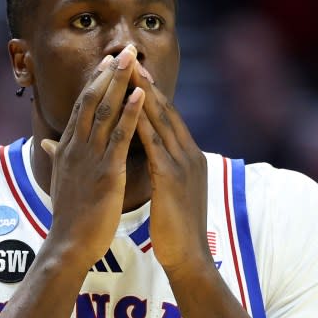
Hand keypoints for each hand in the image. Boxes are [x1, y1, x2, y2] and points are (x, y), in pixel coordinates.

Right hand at [40, 44, 145, 269]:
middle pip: (92, 100)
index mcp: (68, 149)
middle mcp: (77, 147)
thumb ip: (55, 157)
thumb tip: (46, 143)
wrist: (69, 244)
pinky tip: (140, 95)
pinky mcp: (107, 171)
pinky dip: (130, 113)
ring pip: (105, 111)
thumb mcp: (60, 180)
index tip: (107, 61)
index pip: (82, 107)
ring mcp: (91, 158)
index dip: (95, 82)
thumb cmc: (68, 216)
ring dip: (119, 83)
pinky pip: (120, 137)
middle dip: (108, 72)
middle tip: (122, 49)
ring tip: (132, 60)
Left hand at [129, 65, 212, 276]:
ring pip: (161, 121)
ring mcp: (183, 165)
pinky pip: (155, 144)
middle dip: (146, 84)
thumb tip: (156, 160)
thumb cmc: (176, 230)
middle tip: (129, 59)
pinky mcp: (172, 178)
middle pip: (166, 111)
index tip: (136, 72)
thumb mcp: (171, 193)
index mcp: (190, 157)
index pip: (169, 118)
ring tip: (127, 71)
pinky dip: (142, 123)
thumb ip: (164, 171)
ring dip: (142, 94)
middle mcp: (190, 155)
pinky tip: (128, 108)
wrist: (188, 257)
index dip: (152, 93)